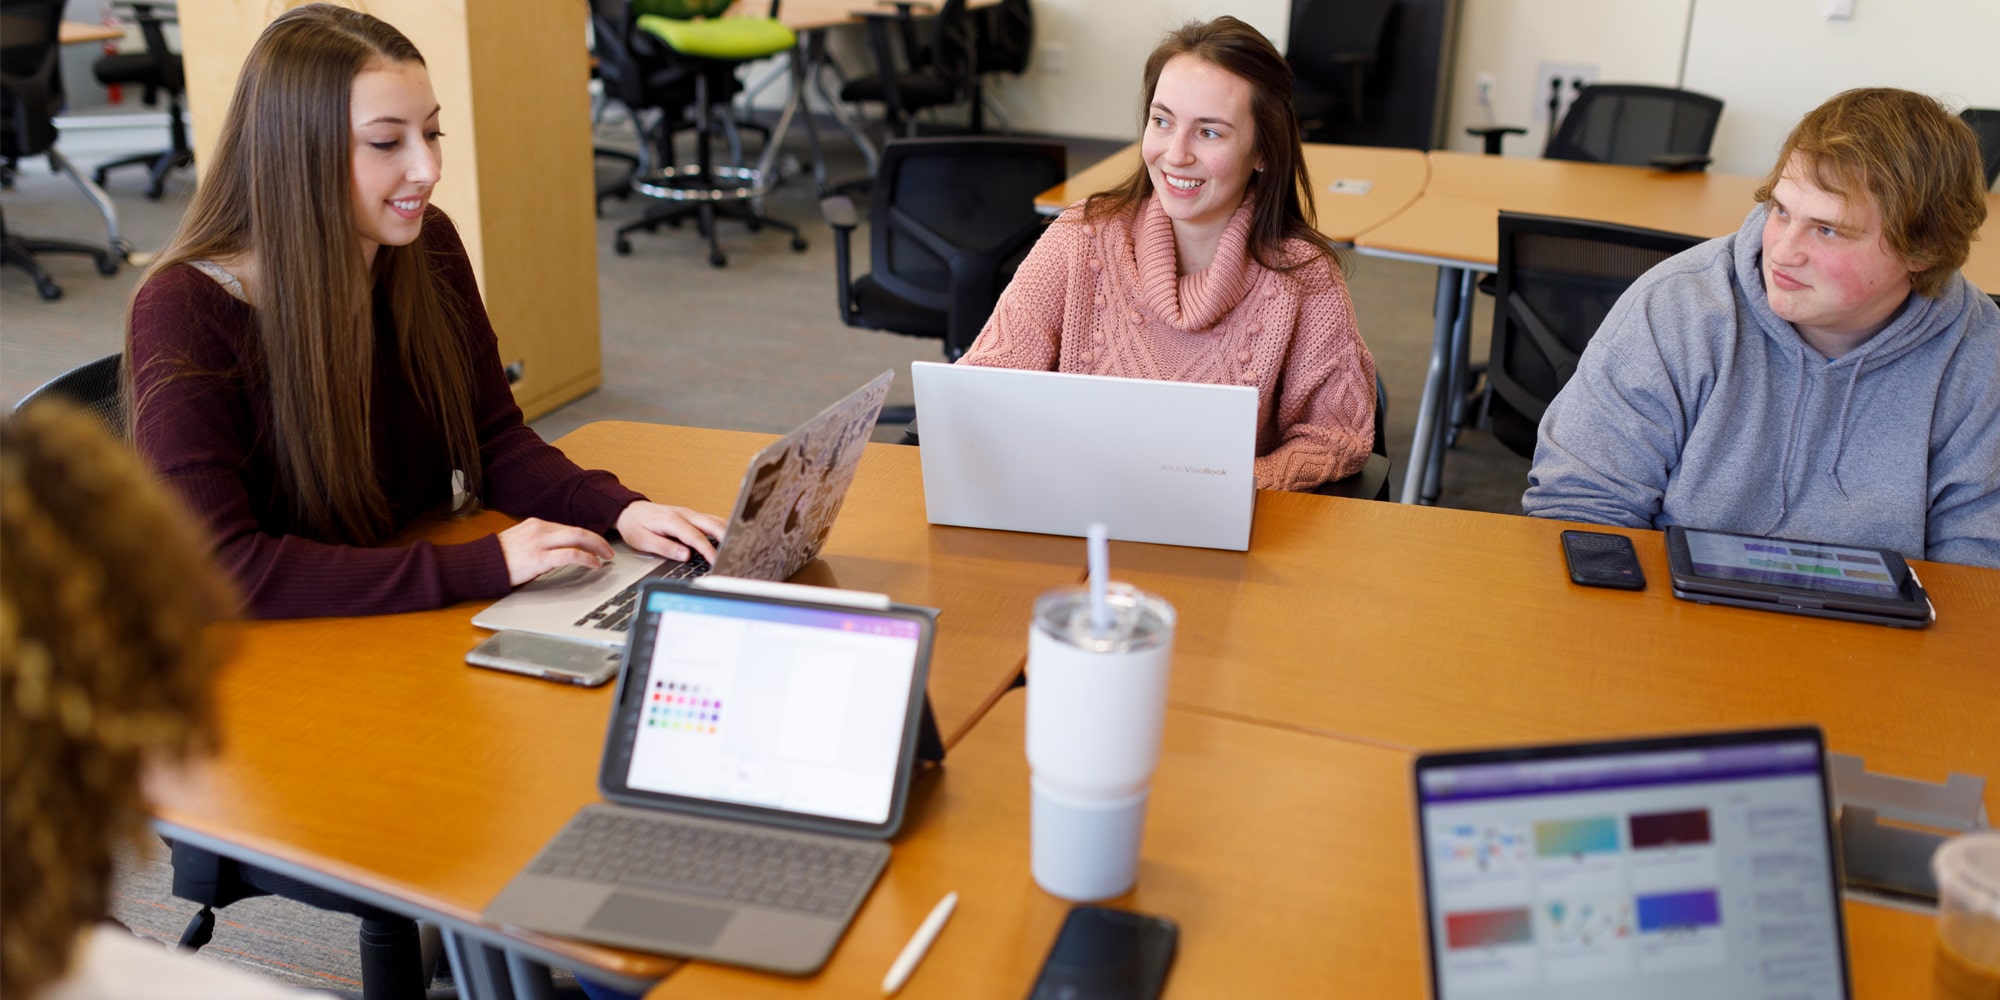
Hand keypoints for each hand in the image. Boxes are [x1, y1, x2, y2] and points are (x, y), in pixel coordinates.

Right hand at [497, 517, 616, 585]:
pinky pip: (571, 555)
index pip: (568, 528)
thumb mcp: (520, 542)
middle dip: (597, 540)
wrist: (478, 565)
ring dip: (596, 548)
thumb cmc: (496, 559)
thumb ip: (538, 542)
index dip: (586, 536)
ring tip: (606, 558)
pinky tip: (594, 564)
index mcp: (535, 524)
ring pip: (578, 538)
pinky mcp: (539, 558)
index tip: (596, 544)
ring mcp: (540, 542)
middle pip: (578, 530)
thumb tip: (558, 550)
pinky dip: (586, 558)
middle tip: (609, 550)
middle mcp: (539, 529)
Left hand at [615, 501, 727, 564]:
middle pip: (711, 524)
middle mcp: (684, 514)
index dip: (708, 550)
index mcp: (672, 521)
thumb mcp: (643, 540)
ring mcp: (690, 513)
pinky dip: (722, 527)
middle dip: (726, 537)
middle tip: (736, 551)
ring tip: (738, 544)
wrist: (629, 511)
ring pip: (714, 520)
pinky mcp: (692, 515)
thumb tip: (685, 554)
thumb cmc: (636, 525)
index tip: (716, 560)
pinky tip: (730, 536)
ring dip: (727, 531)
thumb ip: (665, 547)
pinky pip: (711, 520)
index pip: (695, 537)